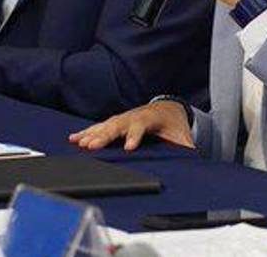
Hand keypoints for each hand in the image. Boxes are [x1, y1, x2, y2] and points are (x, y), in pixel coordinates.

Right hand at [69, 102, 193, 150]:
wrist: (169, 109)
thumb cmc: (174, 125)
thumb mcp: (183, 136)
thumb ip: (185, 146)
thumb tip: (191, 158)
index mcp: (151, 118)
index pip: (141, 125)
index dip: (135, 136)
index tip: (129, 147)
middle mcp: (134, 116)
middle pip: (118, 125)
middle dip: (105, 135)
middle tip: (92, 146)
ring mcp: (123, 118)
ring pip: (106, 125)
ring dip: (92, 133)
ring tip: (79, 143)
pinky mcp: (116, 122)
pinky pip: (99, 126)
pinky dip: (86, 132)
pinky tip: (74, 138)